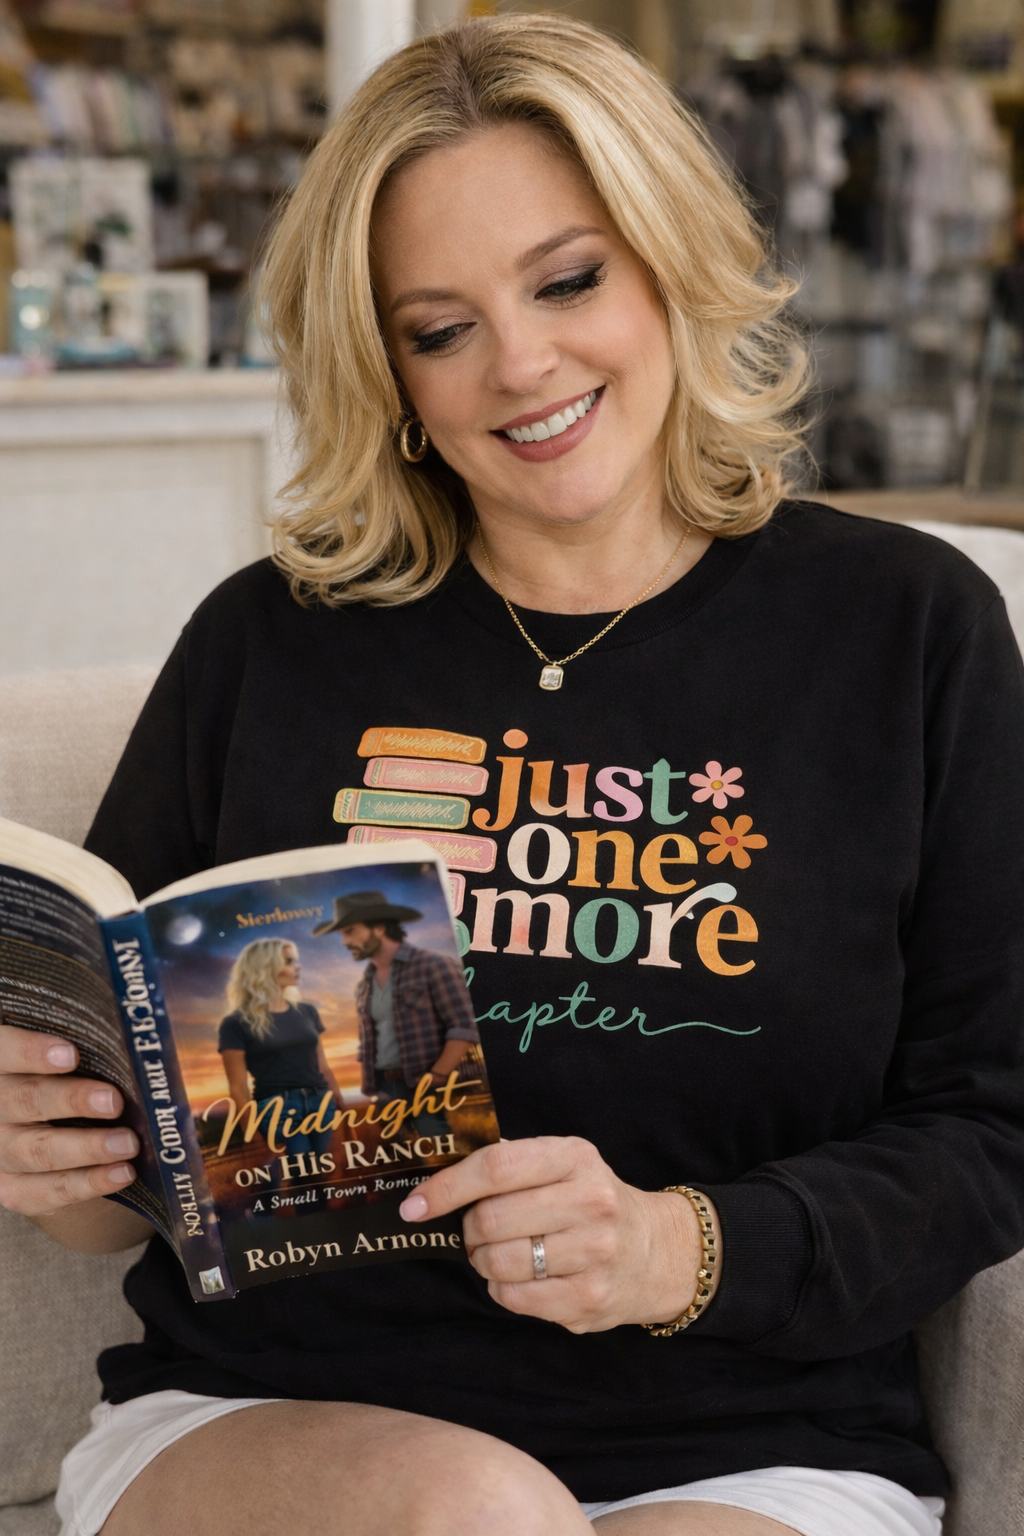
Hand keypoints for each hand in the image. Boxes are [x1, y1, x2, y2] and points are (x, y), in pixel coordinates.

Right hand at [0, 1019, 137, 1216]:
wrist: (50, 1129)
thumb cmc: (66, 1080)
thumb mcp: (62, 1059)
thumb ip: (83, 1048)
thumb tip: (133, 1038)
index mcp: (0, 1066)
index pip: (6, 1051)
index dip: (32, 1052)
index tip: (72, 1055)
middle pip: (26, 1101)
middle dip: (72, 1101)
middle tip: (114, 1102)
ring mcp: (0, 1152)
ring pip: (38, 1151)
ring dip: (88, 1148)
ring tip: (128, 1144)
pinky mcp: (14, 1189)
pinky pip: (48, 1191)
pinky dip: (89, 1183)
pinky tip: (122, 1173)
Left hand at [399, 1136, 704, 1333]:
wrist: (657, 1251)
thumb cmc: (591, 1201)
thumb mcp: (563, 1164)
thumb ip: (511, 1165)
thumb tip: (436, 1183)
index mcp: (575, 1157)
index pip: (495, 1167)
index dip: (447, 1188)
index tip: (415, 1205)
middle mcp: (591, 1201)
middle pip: (491, 1219)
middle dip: (468, 1231)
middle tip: (475, 1233)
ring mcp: (595, 1253)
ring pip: (500, 1262)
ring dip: (484, 1262)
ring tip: (499, 1255)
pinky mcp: (590, 1299)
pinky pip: (515, 1298)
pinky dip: (503, 1290)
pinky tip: (521, 1278)